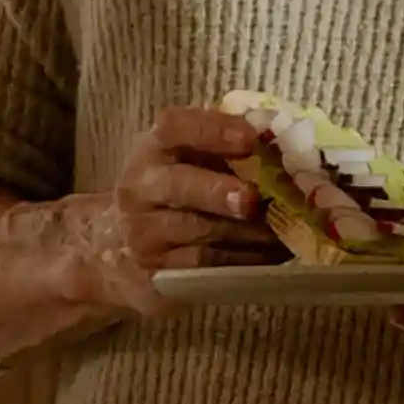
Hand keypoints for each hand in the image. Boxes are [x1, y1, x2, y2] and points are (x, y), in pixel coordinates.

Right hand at [76, 102, 279, 320]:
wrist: (116, 250)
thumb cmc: (174, 191)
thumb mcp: (187, 160)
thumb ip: (226, 147)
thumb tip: (288, 146)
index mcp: (153, 149)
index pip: (175, 128)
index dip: (212, 130)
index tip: (250, 139)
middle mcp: (139, 189)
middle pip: (177, 186)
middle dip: (217, 192)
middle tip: (251, 199)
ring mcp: (143, 236)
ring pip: (198, 233)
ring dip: (246, 233)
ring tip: (283, 229)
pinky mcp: (155, 275)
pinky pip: (205, 268)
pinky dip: (243, 260)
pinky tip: (272, 255)